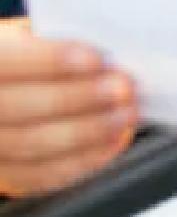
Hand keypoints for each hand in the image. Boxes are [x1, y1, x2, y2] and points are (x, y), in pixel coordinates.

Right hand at [0, 19, 137, 196]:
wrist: (12, 92)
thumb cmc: (32, 63)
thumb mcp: (34, 43)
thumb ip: (60, 47)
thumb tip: (109, 56)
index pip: (8, 63)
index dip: (51, 61)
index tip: (97, 58)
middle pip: (22, 107)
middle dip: (79, 97)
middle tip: (122, 88)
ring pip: (34, 144)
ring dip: (89, 130)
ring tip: (126, 113)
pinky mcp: (9, 172)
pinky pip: (44, 173)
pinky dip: (84, 158)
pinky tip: (114, 139)